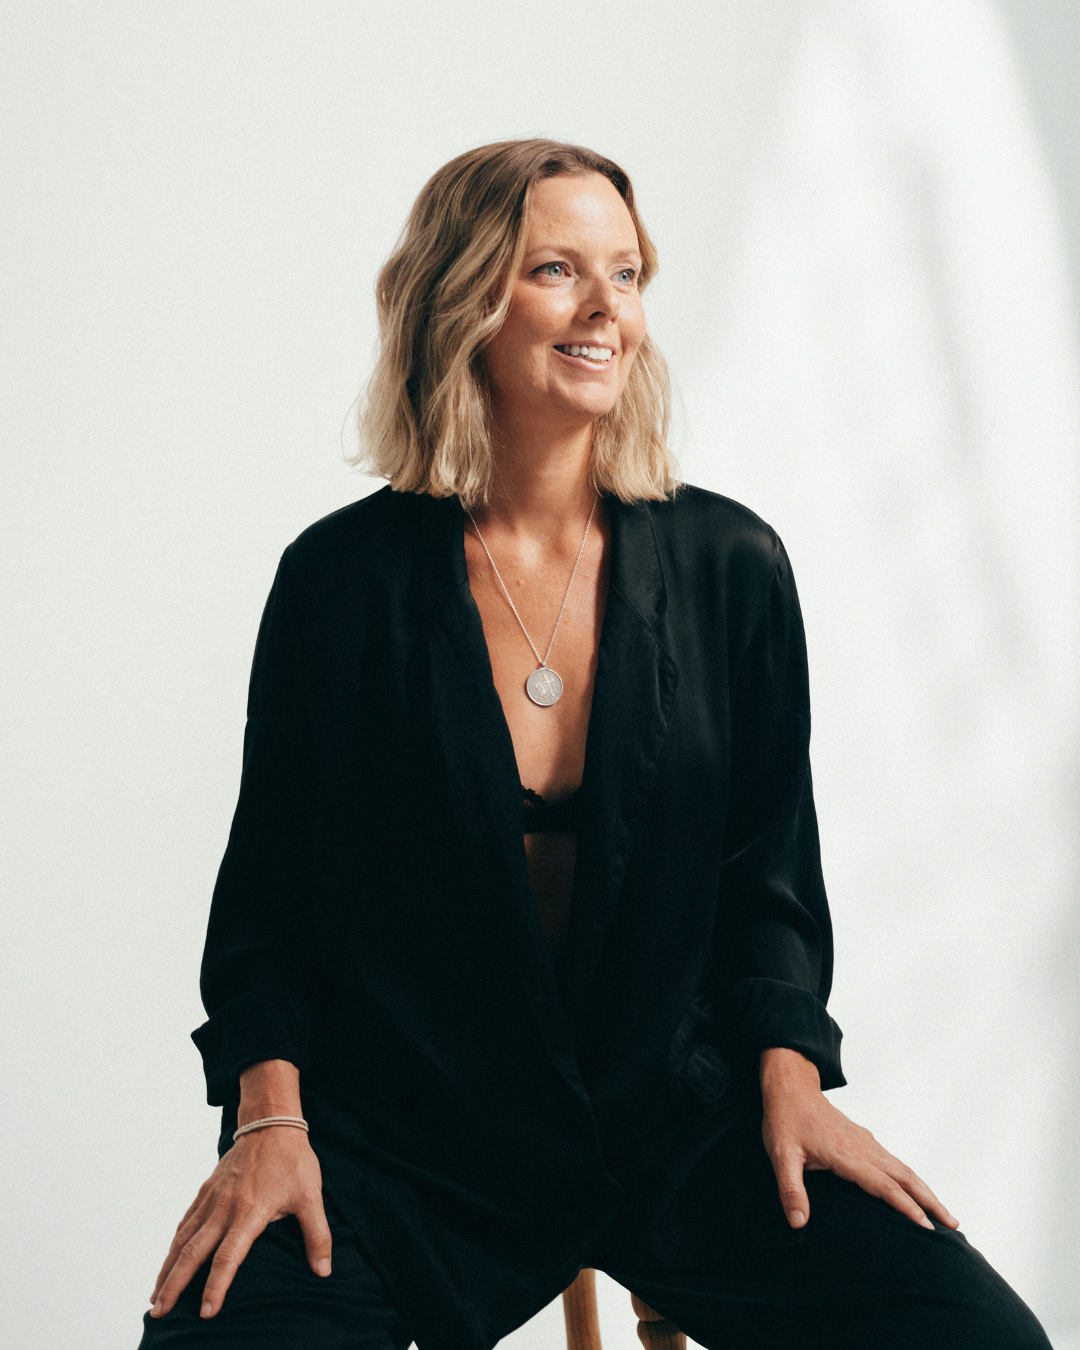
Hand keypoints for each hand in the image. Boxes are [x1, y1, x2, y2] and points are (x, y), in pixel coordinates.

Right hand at [150, 1060, 330, 1320]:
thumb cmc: (293, 1159)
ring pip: (183, 1238)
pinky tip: (169, 1259)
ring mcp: (212, 1197)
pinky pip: (186, 1221)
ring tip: (155, 1295)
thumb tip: (324, 1270)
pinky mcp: (207, 1190)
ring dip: (167, 1268)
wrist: (271, 1121)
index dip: (217, 1285)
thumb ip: (318, 1235)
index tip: (206, 1312)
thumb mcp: (311, 1196)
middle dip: (174, 1284)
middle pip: (193, 1252)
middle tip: (158, 1312)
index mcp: (250, 1211)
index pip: (228, 1256)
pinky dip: (174, 1244)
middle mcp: (225, 1207)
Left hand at [760, 1047, 958, 1232]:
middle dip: (930, 1201)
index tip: (928, 1227)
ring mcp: (866, 1142)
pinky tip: (915, 1190)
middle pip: (905, 1177)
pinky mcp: (864, 1140)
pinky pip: (894, 1162)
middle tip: (953, 1225)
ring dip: (925, 1190)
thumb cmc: (785, 1120)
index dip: (906, 1207)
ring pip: (903, 1168)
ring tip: (945, 1213)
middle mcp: (863, 1147)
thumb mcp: (781, 1156)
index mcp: (847, 1154)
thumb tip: (798, 1223)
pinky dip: (911, 1179)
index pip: (884, 1185)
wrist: (791, 1087)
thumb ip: (791, 1190)